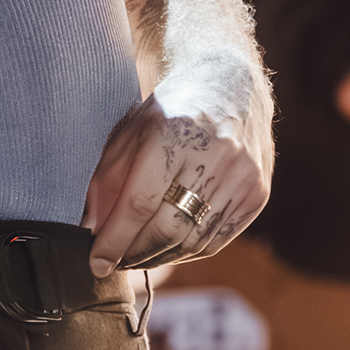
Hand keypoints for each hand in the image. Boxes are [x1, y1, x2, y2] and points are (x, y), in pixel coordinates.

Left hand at [83, 91, 268, 275]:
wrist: (230, 86)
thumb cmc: (171, 110)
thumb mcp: (132, 131)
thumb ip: (107, 178)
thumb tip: (92, 228)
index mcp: (174, 133)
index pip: (140, 202)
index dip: (114, 239)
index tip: (95, 262)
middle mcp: (214, 155)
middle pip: (168, 227)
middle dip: (135, 254)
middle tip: (116, 263)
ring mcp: (242, 176)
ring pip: (193, 240)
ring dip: (160, 258)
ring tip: (138, 258)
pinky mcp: (257, 193)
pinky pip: (217, 240)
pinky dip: (188, 253)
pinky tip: (168, 250)